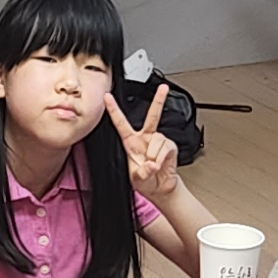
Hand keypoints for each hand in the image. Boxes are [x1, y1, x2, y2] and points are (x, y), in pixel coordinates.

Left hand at [117, 86, 182, 210]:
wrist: (160, 188)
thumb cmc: (145, 181)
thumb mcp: (135, 178)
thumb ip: (142, 172)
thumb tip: (152, 164)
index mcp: (131, 142)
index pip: (121, 123)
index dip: (113, 109)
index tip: (107, 97)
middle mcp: (146, 138)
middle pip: (153, 116)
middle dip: (159, 100)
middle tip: (163, 88)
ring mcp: (158, 141)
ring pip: (157, 141)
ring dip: (154, 156)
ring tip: (153, 165)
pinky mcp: (170, 147)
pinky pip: (165, 149)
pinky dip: (161, 159)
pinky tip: (161, 164)